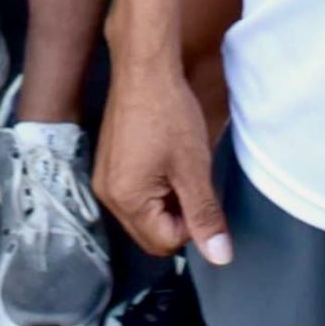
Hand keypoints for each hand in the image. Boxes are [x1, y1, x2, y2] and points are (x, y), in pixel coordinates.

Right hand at [94, 62, 232, 264]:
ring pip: (143, 214)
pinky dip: (153, 186)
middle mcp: (107, 195)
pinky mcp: (108, 163)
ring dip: (166, 201)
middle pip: (150, 233)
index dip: (191, 224)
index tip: (199, 190)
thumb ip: (205, 217)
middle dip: (176, 216)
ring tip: (177, 166)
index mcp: (125, 200)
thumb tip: (220, 258)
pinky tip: (163, 158)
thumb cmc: (169, 114)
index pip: (165, 243)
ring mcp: (104, 178)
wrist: (144, 67)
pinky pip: (133, 193)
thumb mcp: (194, 168)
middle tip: (190, 179)